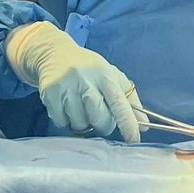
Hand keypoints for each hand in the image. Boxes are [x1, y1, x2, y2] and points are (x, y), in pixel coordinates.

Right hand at [6, 22, 143, 142]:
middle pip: (99, 118)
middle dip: (102, 125)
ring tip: (80, 108)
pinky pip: (61, 122)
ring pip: (79, 123)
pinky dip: (65, 120)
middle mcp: (85, 79)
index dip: (128, 123)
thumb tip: (144, 125)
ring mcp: (66, 86)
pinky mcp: (49, 93)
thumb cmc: (89, 69)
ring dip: (82, 123)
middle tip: (99, 117)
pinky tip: (66, 106)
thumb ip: (130, 100)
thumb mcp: (112, 76)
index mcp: (105, 75)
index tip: (134, 139)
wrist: (54, 53)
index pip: (119, 103)